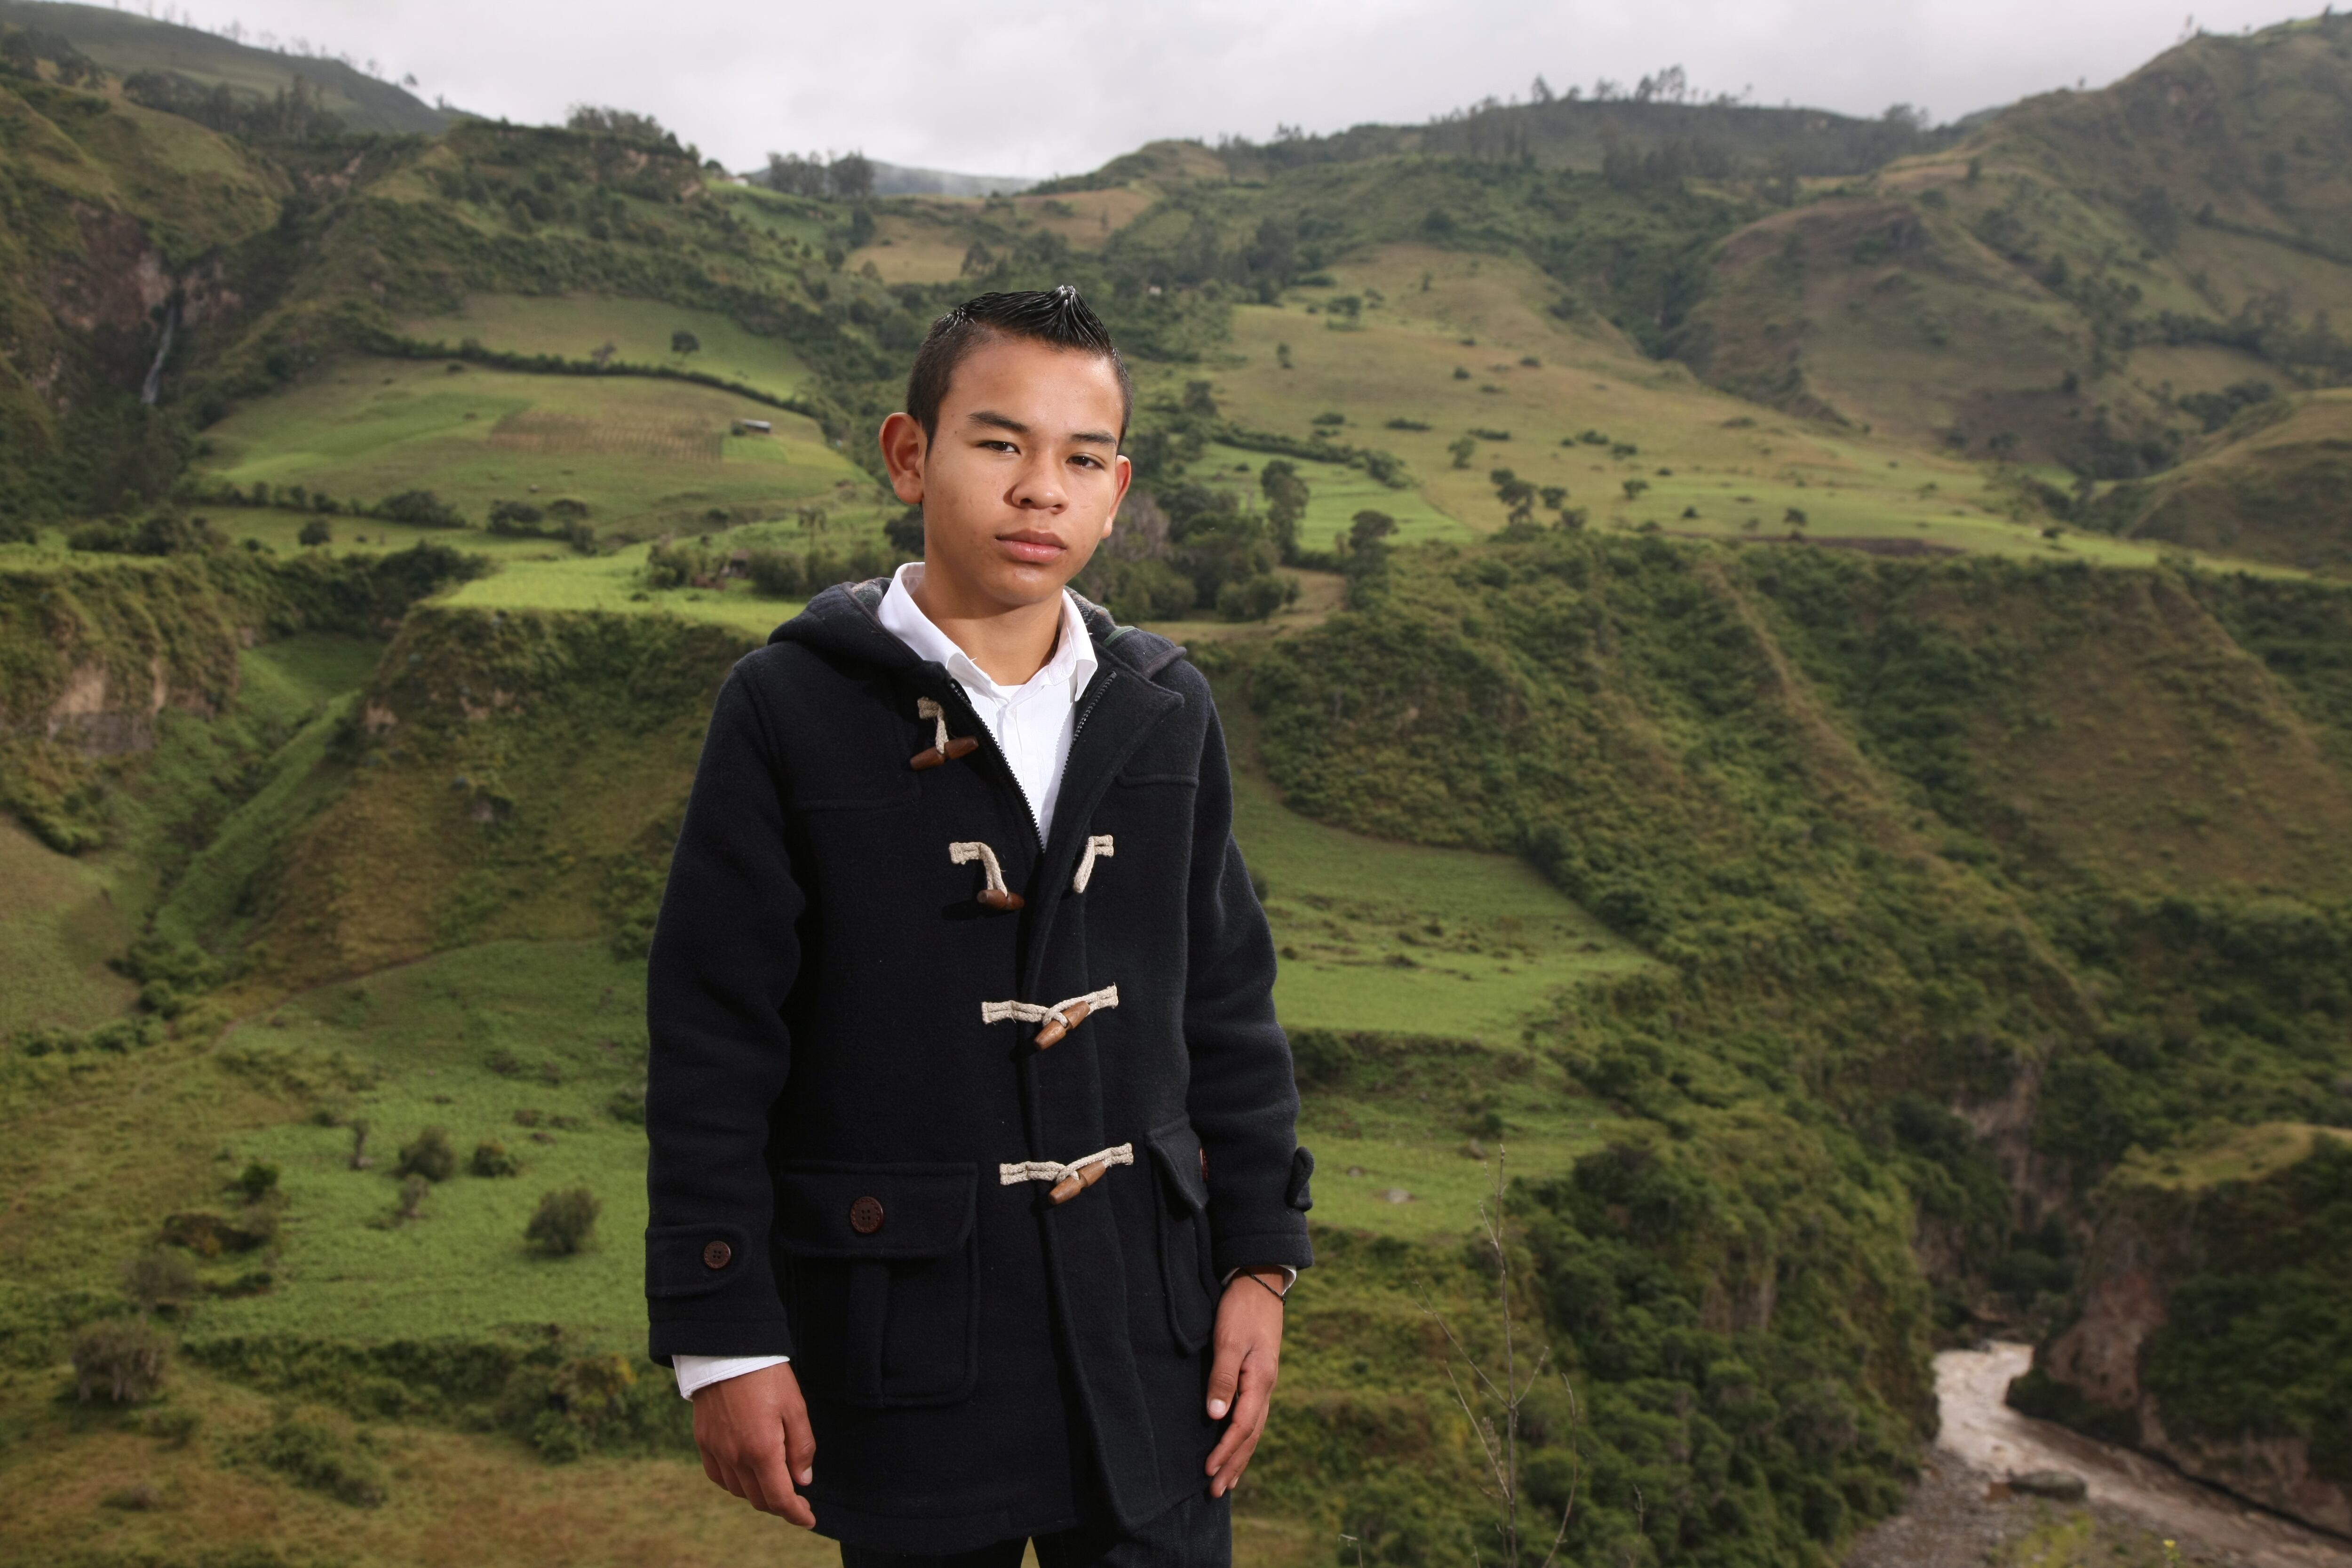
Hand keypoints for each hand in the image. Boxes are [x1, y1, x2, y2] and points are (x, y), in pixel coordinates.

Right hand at [692, 1361, 817, 1525]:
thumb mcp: (795, 1407)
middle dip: (781, 1505)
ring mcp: (717, 1451)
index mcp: (762, 1450)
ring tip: (775, 1482)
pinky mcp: (704, 1441)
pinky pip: (718, 1476)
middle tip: (798, 1500)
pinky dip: (735, 1483)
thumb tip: (803, 1480)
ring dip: (758, 1494)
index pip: (780, 1498)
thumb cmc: (767, 1376)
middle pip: (759, 1499)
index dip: (796, 1514)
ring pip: (738, 1490)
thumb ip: (801, 1447)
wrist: (727, 1351)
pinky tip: (746, 1474)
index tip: (809, 1519)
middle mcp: (736, 1457)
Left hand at [1204, 1267, 1286, 1497]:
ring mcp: (1264, 1382)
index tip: (1208, 1472)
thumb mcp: (1229, 1341)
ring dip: (1240, 1455)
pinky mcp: (1259, 1375)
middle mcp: (1265, 1386)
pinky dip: (1245, 1437)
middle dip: (1234, 1464)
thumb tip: (1215, 1416)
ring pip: (1254, 1428)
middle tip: (1216, 1491)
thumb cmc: (1241, 1309)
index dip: (1225, 1451)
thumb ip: (1222, 1378)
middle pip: (1251, 1435)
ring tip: (1228, 1480)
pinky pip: (1254, 1415)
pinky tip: (1238, 1444)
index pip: (1242, 1426)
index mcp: (1260, 1380)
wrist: (1260, 1281)